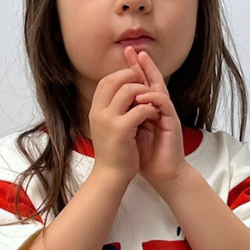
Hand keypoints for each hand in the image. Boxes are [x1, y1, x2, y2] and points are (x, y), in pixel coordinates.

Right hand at [87, 58, 160, 180]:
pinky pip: (139, 108)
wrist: (111, 175)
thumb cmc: (113, 152)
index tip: (135, 76)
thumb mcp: (107, 126)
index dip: (121, 74)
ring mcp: (108, 120)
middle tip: (146, 83)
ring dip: (143, 91)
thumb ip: (112, 109)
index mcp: (95, 110)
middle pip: (115, 80)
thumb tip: (124, 93)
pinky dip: (149, 108)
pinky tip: (154, 115)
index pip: (106, 81)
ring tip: (151, 100)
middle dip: (133, 76)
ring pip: (128, 90)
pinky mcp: (121, 129)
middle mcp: (98, 112)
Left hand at [125, 46, 189, 197]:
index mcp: (147, 111)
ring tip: (138, 63)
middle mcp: (158, 110)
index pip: (140, 86)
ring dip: (149, 75)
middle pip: (151, 82)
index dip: (132, 72)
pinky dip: (152, 97)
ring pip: (159, 88)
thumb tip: (110, 107)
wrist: (163, 174)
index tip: (122, 58)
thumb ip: (125, 118)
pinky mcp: (172, 122)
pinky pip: (163, 104)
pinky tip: (141, 95)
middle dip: (142, 65)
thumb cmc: (146, 158)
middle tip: (132, 50)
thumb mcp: (130, 134)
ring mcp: (166, 114)